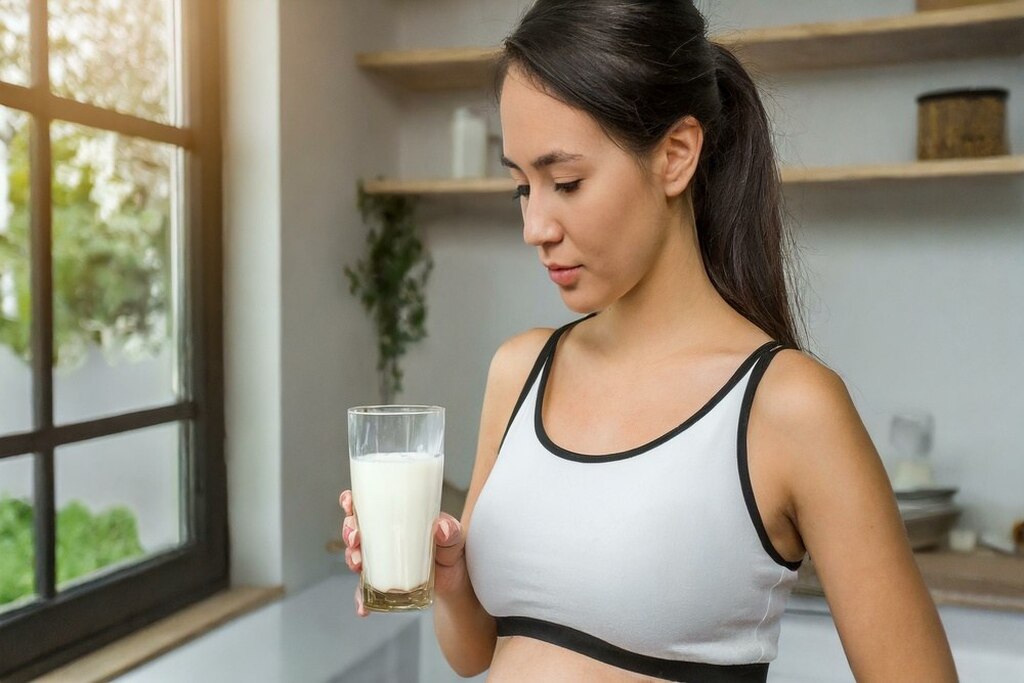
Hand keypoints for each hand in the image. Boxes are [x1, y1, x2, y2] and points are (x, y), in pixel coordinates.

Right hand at [339, 490, 468, 616]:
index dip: (351, 501)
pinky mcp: (381, 583)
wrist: (454, 585)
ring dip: (351, 559)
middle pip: (355, 528)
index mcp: (395, 519)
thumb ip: (451, 531)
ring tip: (358, 565)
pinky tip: (363, 607)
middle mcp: (382, 538)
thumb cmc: (450, 554)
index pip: (367, 504)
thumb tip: (441, 527)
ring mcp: (379, 561)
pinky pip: (364, 590)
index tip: (349, 503)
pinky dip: (361, 599)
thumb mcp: (453, 539)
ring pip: (355, 555)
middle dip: (349, 531)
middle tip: (355, 538)